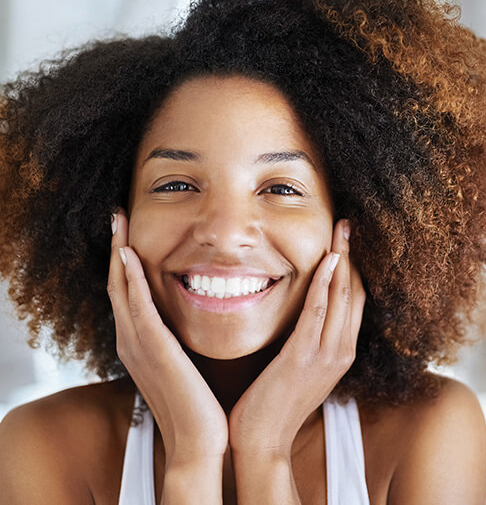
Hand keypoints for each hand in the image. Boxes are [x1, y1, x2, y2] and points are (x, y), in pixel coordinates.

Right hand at [107, 209, 227, 466]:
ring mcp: (138, 344)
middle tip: (117, 217)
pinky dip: (130, 280)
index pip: (125, 292)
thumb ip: (174, 339)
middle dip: (115, 248)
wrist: (198, 439)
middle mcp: (131, 340)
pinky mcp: (153, 349)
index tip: (127, 233)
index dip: (122, 261)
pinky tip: (128, 255)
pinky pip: (138, 307)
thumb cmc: (194, 402)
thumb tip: (182, 320)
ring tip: (118, 223)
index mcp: (138, 343)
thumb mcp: (180, 362)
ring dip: (118, 253)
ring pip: (121, 289)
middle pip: (116, 284)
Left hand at [228, 219, 365, 457]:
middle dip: (352, 256)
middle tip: (348, 225)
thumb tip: (305, 314)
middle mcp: (341, 351)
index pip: (355, 301)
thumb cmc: (276, 402)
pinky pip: (318, 312)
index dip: (353, 268)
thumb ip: (309, 341)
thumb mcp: (301, 368)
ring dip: (342, 260)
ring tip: (342, 230)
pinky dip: (325, 284)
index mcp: (341, 353)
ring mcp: (326, 355)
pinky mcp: (303, 357)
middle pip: (355, 293)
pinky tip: (327, 260)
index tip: (347, 242)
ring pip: (342, 297)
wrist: (263, 440)